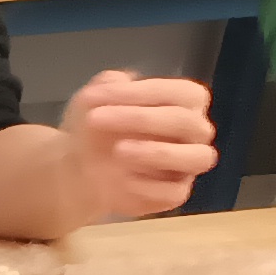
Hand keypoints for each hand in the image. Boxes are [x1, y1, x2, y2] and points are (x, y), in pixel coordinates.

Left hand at [58, 69, 220, 218]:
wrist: (77, 166)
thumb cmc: (97, 126)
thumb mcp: (95, 100)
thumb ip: (107, 85)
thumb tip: (117, 81)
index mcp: (186, 101)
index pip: (181, 92)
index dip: (141, 92)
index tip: (96, 96)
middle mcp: (195, 131)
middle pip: (185, 122)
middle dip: (140, 118)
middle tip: (96, 119)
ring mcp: (188, 164)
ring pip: (198, 157)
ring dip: (158, 153)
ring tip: (118, 151)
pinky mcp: (175, 193)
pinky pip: (175, 192)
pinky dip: (148, 186)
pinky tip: (120, 180)